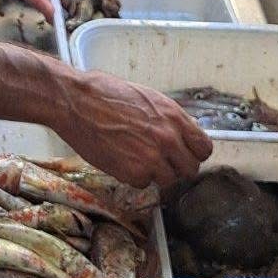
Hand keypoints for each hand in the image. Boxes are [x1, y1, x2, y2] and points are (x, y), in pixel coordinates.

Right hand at [57, 70, 213, 187]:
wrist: (74, 101)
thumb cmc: (101, 93)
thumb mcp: (144, 97)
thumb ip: (165, 118)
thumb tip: (176, 133)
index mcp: (173, 116)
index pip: (203, 148)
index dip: (192, 153)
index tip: (182, 154)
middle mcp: (168, 138)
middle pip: (190, 170)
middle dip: (175, 167)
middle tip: (157, 161)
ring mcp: (152, 158)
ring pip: (168, 180)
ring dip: (153, 173)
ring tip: (133, 158)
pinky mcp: (133, 172)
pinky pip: (143, 183)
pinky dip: (132, 176)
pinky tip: (119, 159)